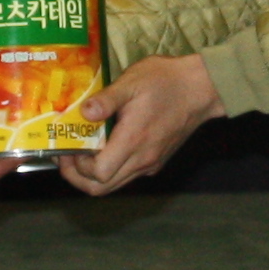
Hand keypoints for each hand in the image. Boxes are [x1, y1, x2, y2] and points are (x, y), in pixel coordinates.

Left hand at [62, 52, 221, 193]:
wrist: (202, 88)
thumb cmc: (167, 81)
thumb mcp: (132, 81)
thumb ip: (106, 100)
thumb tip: (83, 113)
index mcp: (133, 141)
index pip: (98, 174)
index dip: (77, 167)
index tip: (68, 149)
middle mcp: (142, 159)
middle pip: (102, 188)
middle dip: (78, 178)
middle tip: (66, 159)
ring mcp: (150, 163)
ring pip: (114, 185)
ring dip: (93, 177)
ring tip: (80, 155)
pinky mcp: (156, 160)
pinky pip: (127, 175)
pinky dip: (109, 170)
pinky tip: (103, 149)